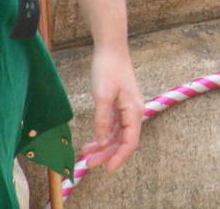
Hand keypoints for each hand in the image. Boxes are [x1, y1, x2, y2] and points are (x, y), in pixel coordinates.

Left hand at [80, 45, 143, 171]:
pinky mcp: (119, 105)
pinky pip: (113, 126)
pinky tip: (91, 141)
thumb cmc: (108, 69)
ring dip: (103, 146)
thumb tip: (102, 141)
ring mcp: (126, 109)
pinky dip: (102, 135)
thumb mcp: (103, 96)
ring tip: (85, 154)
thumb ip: (103, 120)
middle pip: (123, 141)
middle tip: (88, 164)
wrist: (111, 49)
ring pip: (117, 135)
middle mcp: (133, 113)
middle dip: (107, 154)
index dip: (120, 157)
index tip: (107, 169)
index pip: (130, 142)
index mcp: (134, 111)